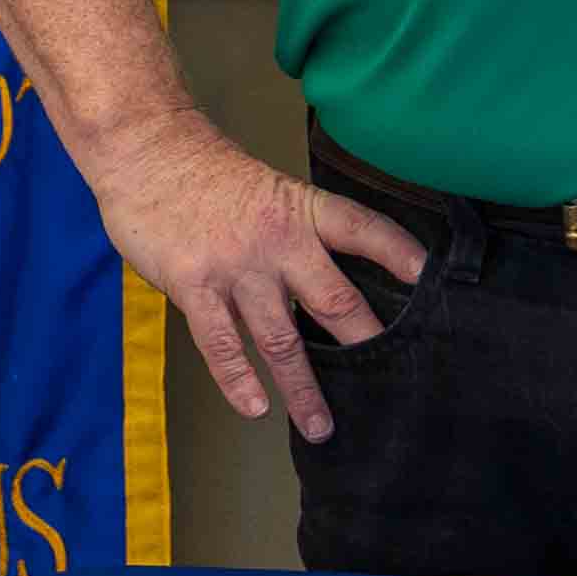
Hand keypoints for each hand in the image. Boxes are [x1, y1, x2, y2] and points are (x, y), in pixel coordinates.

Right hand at [80, 107, 426, 442]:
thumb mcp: (266, 192)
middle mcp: (276, 239)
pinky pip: (222, 343)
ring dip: (303, 387)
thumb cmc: (206, 174)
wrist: (146, 150)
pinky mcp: (194, 285)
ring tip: (321, 425)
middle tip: (393, 381)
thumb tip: (322, 291)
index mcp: (299, 210)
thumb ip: (293, 239)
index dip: (399, 253)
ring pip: (281, 338)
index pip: (362, 229)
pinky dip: (239, 380)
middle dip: (365, 343)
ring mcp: (235, 265)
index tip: (430, 280)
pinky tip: (256, 407)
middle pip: (333, 298)